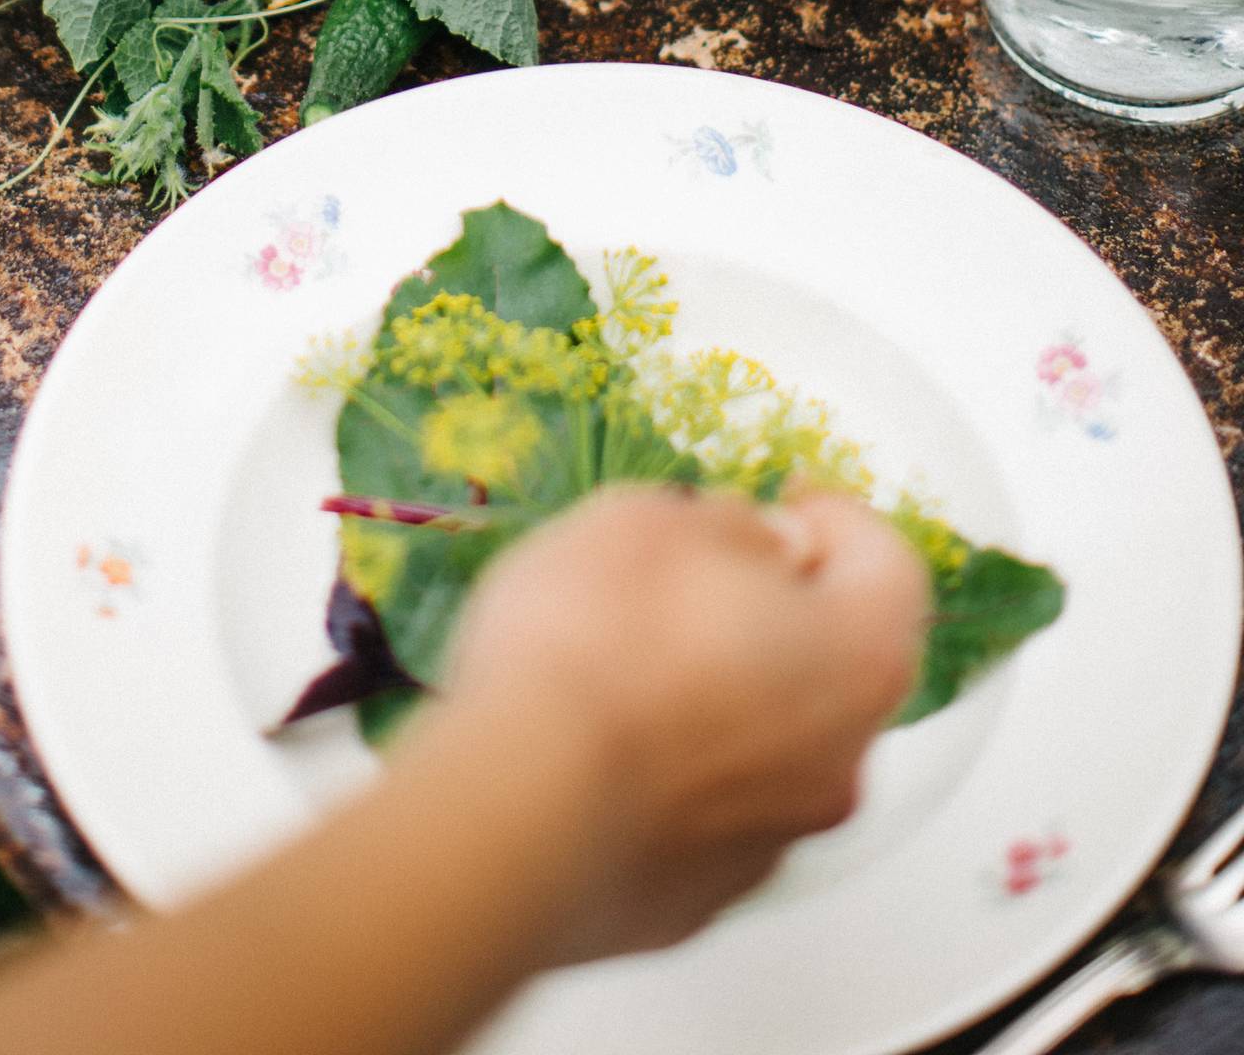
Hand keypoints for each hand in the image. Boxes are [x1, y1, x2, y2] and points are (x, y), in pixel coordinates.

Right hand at [424, 485, 927, 969]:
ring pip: (766, 749)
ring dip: (719, 698)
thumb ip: (731, 526)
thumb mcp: (655, 520)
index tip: (785, 500)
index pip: (890, 568)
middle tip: (691, 579)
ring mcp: (770, 845)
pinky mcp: (695, 901)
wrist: (511, 808)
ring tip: (620, 661)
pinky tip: (595, 742)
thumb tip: (756, 545)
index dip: (835, 519)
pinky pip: (698, 816)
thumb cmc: (594, 644)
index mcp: (857, 657)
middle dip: (772, 616)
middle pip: (830, 667)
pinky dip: (667, 774)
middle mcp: (839, 763)